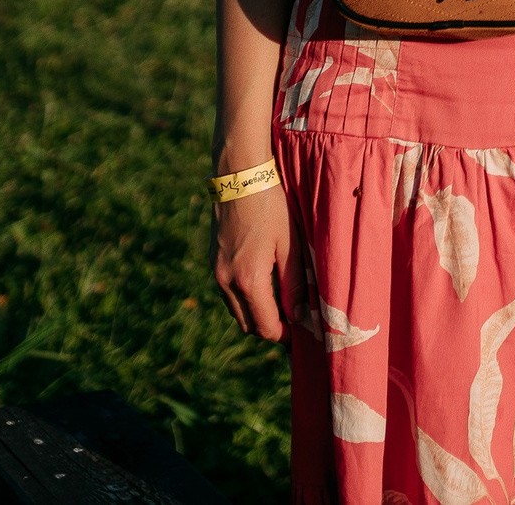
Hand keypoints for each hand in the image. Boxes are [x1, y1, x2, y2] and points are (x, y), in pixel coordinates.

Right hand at [213, 185, 293, 342]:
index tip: (301, 332)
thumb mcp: (291, 245)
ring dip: (256, 313)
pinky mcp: (212, 262)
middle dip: (271, 327)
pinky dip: (245, 298)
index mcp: (248, 281)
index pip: (265, 327)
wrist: (239, 178)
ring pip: (236, 311)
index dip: (285, 336)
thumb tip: (300, 316)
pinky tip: (264, 282)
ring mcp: (215, 273)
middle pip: (248, 325)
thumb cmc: (271, 208)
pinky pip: (228, 293)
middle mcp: (226, 282)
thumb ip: (294, 283)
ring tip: (282, 301)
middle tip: (294, 318)